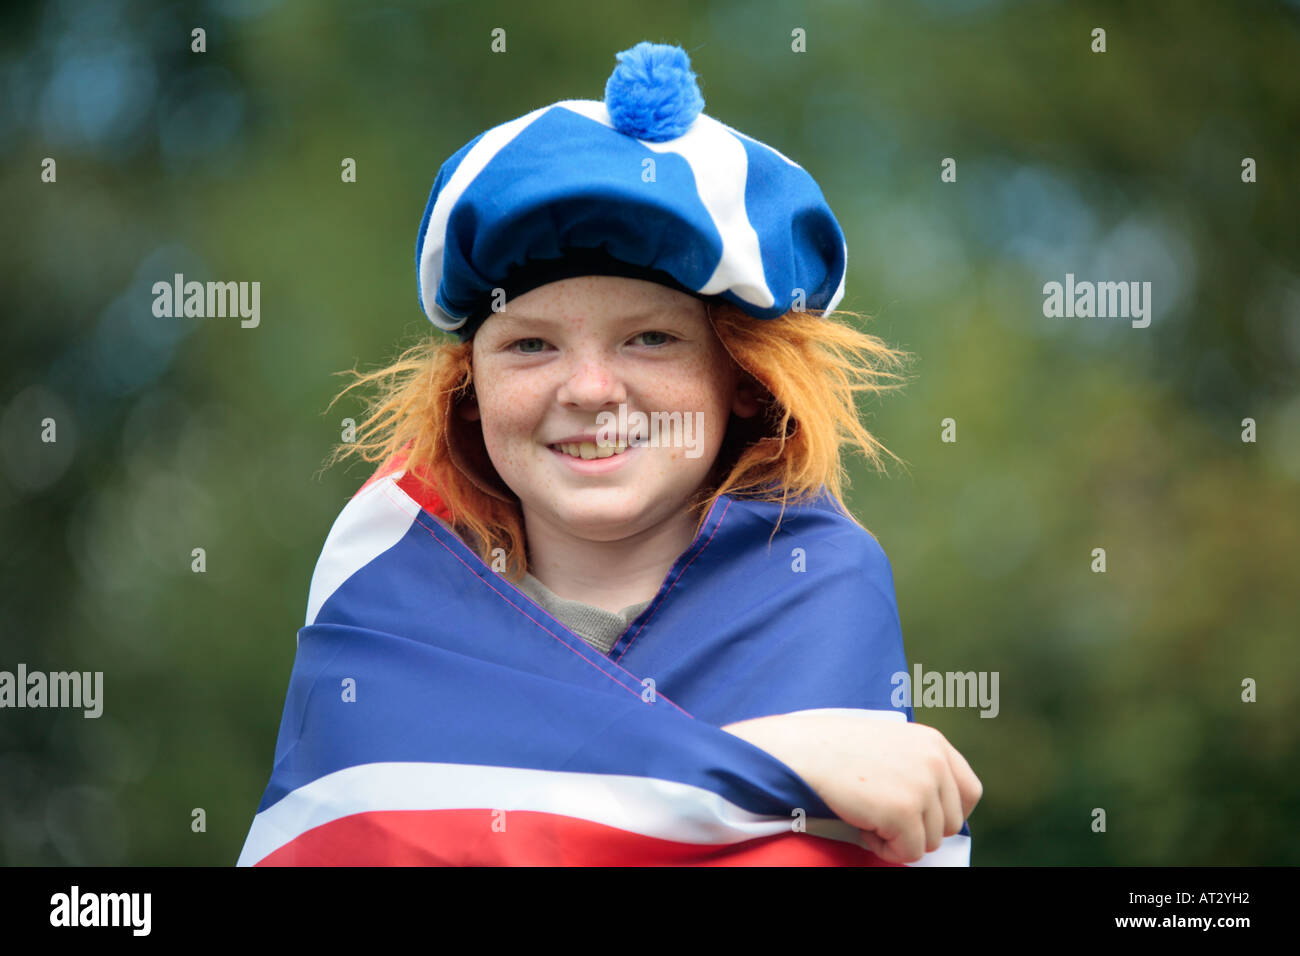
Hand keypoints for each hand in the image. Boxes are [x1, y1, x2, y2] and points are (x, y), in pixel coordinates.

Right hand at [721, 711, 981, 863]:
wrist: (803, 751)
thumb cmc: (836, 750)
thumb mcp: (891, 746)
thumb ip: (919, 768)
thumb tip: (937, 812)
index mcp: (934, 743)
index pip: (970, 792)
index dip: (948, 812)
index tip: (923, 817)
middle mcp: (935, 762)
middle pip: (953, 823)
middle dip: (920, 829)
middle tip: (883, 817)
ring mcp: (922, 786)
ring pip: (931, 841)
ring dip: (899, 838)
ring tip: (868, 815)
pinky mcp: (904, 811)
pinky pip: (908, 852)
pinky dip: (884, 849)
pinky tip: (862, 825)